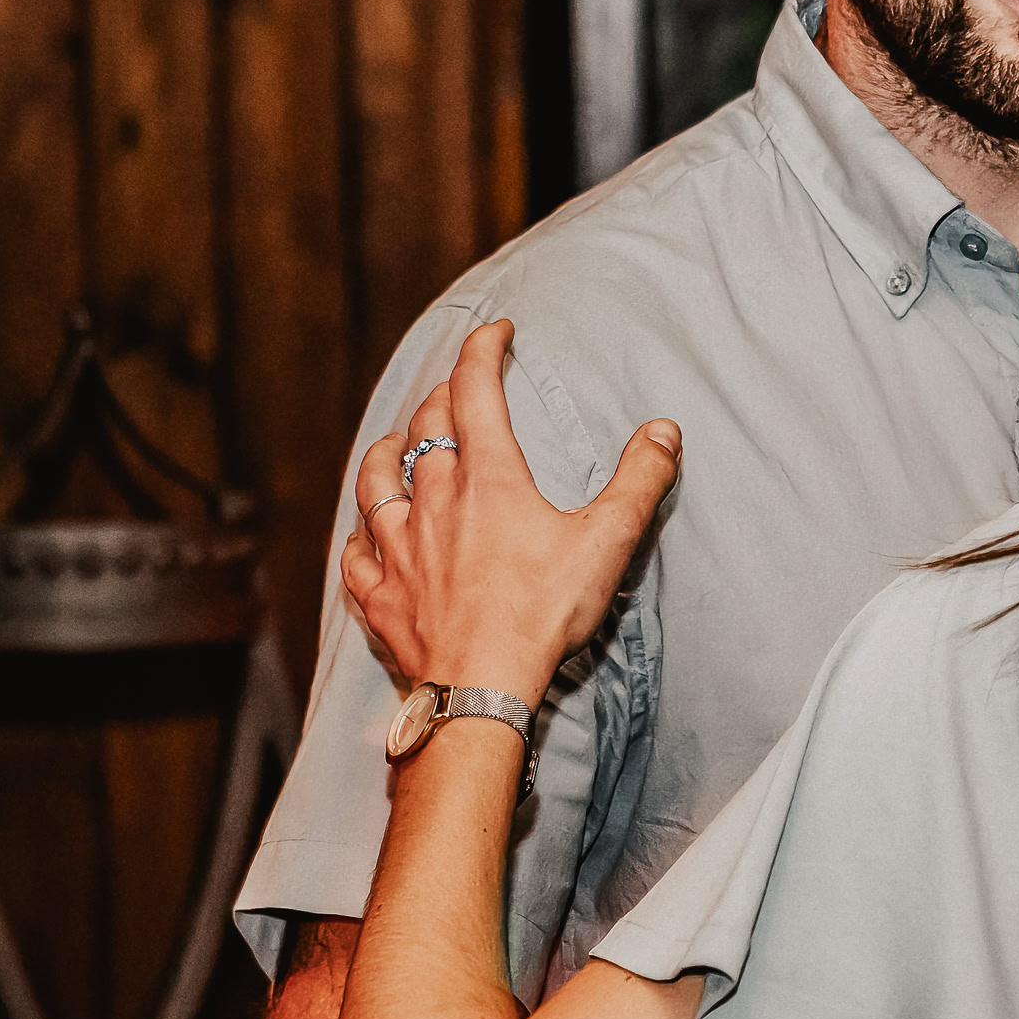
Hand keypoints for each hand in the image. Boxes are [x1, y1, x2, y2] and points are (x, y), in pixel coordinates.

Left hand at [344, 320, 678, 708]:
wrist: (480, 687)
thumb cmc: (542, 614)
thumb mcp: (608, 543)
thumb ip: (639, 481)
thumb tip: (663, 430)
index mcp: (488, 478)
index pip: (475, 389)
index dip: (482, 350)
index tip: (495, 331)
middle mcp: (433, 499)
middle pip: (424, 428)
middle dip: (441, 398)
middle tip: (458, 393)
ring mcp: (397, 547)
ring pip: (376, 480)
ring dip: (387, 453)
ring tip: (397, 446)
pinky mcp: (379, 592)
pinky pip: (356, 550)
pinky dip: (362, 533)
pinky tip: (369, 535)